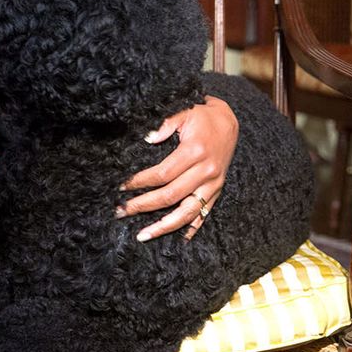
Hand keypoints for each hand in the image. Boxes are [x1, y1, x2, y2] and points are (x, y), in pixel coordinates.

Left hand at [118, 95, 237, 241]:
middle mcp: (206, 171)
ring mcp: (213, 184)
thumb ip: (165, 124)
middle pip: (170, 196)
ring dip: (164, 226)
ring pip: (187, 212)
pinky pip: (205, 213)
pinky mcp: (217, 190)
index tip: (121, 187)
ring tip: (143, 235)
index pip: (162, 174)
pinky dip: (192, 228)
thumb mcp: (184, 111)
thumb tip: (148, 138)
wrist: (230, 121)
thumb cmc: (202, 116)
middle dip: (143, 206)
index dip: (140, 182)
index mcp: (194, 152)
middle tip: (121, 212)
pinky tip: (180, 239)